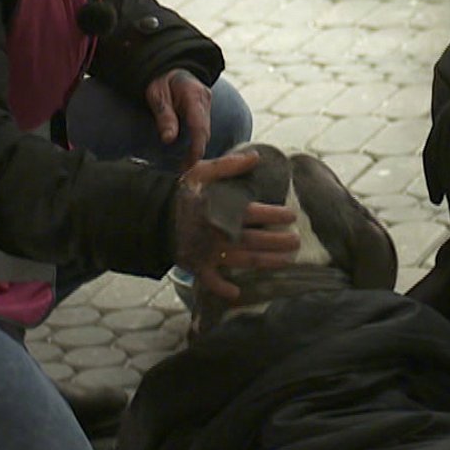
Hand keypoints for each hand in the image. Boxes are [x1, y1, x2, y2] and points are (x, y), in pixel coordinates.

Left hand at [146, 69, 214, 169]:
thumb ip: (164, 116)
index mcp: (194, 95)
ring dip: (197, 148)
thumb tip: (169, 139)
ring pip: (205, 132)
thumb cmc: (161, 81)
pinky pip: (203, 129)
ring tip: (185, 166)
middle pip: (205, 132)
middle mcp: (205, 100)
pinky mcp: (205, 111)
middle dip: (196, 153)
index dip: (196, 148)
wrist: (170, 67)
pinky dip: (197, 142)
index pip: (199, 126)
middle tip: (184, 171)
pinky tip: (189, 154)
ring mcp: (207, 105)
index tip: (189, 165)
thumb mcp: (156, 95)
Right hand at [173, 152, 300, 301]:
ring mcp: (209, 253)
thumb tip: (255, 156)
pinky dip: (224, 288)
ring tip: (287, 261)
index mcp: (222, 210)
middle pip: (256, 240)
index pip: (256, 213)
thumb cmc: (181, 194)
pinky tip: (238, 292)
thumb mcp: (201, 172)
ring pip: (244, 260)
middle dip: (279, 242)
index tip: (292, 216)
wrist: (152, 216)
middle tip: (297, 242)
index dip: (276, 215)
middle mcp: (220, 233)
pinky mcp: (197, 267)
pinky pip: (212, 281)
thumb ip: (228, 166)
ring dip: (267, 262)